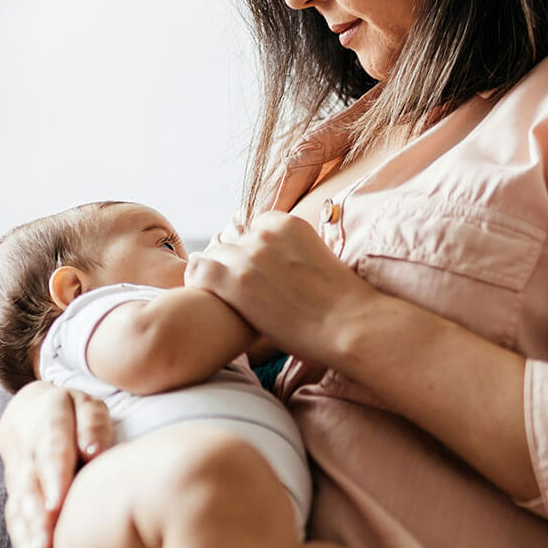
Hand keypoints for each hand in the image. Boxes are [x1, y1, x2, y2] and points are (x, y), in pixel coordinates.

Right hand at [0, 382, 114, 547]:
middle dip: (37, 521)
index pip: (51, 453)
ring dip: (26, 540)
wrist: (28, 412)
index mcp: (46, 424)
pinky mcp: (16, 501)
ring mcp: (17, 480)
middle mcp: (26, 454)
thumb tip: (94, 452)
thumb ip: (92, 425)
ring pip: (19, 511)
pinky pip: (15, 525)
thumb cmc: (71, 412)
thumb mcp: (86, 404)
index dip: (53, 480)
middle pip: (31, 489)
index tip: (57, 505)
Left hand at [184, 210, 379, 364]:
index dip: (251, 252)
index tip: (256, 272)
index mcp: (287, 223)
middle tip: (243, 290)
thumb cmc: (341, 303)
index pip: (252, 229)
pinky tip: (204, 296)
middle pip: (231, 242)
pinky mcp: (235, 282)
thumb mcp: (318, 259)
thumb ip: (293, 253)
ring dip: (217, 274)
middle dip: (234, 264)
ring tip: (224, 296)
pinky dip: (197, 281)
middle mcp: (264, 234)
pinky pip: (199, 271)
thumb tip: (280, 267)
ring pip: (213, 256)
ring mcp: (248, 256)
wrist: (350, 324)